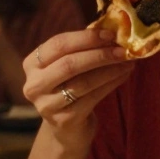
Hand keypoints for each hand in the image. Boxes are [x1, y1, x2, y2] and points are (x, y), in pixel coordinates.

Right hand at [24, 29, 135, 148]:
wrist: (66, 128)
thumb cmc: (69, 88)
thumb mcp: (67, 66)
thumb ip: (81, 48)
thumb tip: (113, 29)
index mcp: (32, 64)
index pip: (58, 44)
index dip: (85, 37)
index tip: (110, 34)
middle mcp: (34, 85)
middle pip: (69, 64)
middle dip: (99, 54)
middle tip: (123, 50)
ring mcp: (47, 105)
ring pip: (83, 82)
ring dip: (109, 70)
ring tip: (128, 62)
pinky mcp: (64, 120)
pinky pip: (92, 97)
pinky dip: (111, 84)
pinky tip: (123, 76)